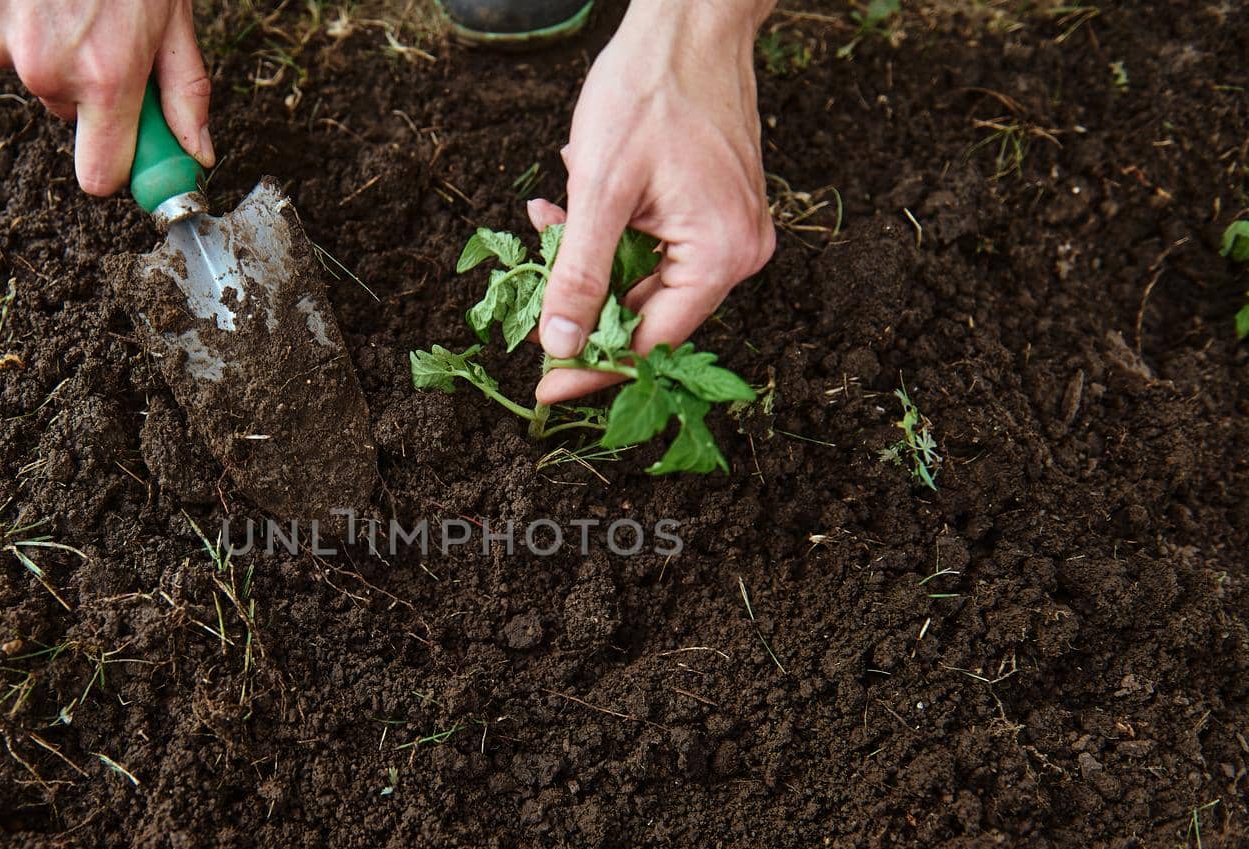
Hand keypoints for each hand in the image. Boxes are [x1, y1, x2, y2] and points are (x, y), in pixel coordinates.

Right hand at [0, 0, 214, 195]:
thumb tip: (197, 154)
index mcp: (106, 77)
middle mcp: (47, 69)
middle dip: (86, 81)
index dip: (116, 160)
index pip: (100, 177)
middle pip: (66, 112)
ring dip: (47, 41)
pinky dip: (12, 14)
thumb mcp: (171, 14)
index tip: (129, 143)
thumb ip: (183, 90)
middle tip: (101, 21)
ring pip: (29, 70)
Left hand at [532, 0, 775, 403]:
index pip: (651, 342)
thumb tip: (561, 345)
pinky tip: (575, 193)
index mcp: (721, 255)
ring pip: (644, 277)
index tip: (544, 391)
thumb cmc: (649, 90)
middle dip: (583, 298)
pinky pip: (654, 245)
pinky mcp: (716, 210)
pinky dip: (610, 231)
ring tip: (555, 207)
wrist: (690, 18)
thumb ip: (579, 274)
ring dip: (590, 257)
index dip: (593, 367)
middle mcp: (738, 252)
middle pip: (649, 314)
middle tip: (531, 288)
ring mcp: (731, 230)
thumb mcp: (600, 189)